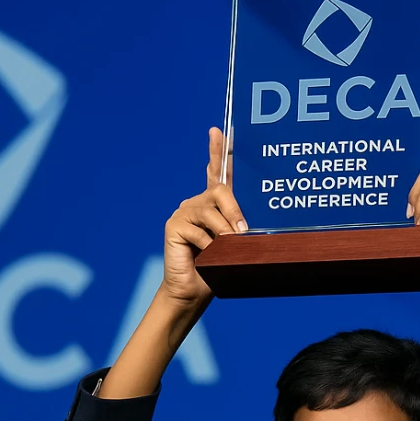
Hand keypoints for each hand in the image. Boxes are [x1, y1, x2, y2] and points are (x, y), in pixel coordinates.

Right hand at [161, 128, 247, 305]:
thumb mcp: (235, 246)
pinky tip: (208, 255)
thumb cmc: (220, 268)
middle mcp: (198, 203)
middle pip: (218, 190)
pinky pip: (197, 229)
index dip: (218, 151)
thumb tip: (246, 225)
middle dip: (234, 209)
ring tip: (230, 246)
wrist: (195, 290)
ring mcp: (183, 212)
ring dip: (224, 230)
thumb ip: (239, 228)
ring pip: (209, 211)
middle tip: (243, 230)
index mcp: (214, 205)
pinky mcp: (173, 225)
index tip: (220, 130)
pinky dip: (208, 245)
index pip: (217, 172)